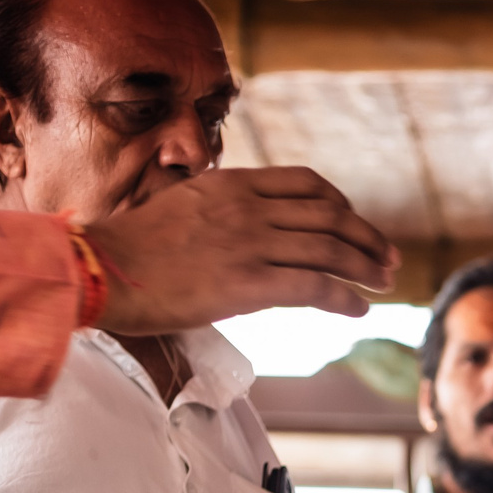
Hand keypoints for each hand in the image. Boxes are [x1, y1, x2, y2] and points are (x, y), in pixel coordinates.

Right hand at [88, 168, 398, 331]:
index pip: (306, 184)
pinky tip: (358, 309)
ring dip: (365, 267)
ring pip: (329, 250)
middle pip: (329, 216)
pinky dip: (344, 297)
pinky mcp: (248, 283)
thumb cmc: (132, 248)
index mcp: (232, 184)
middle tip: (388, 258)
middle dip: (366, 238)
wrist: (103, 270)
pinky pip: (314, 287)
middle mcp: (248, 208)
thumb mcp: (183, 208)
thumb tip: (247, 230)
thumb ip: (222, 211)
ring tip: (383, 282)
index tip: (356, 224)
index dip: (341, 205)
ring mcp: (250, 244)